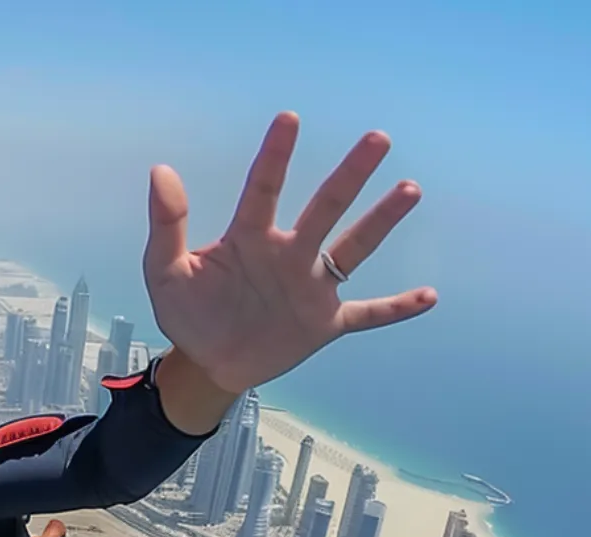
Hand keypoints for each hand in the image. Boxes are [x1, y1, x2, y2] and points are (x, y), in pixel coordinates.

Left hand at [143, 112, 436, 395]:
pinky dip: (396, 308)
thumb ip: (167, 225)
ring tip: (409, 189)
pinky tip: (429, 296)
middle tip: (377, 139)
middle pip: (325, 207)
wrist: (207, 363)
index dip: (274, 156)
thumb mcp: (165, 271)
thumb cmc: (188, 312)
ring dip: (380, 221)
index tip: (289, 119)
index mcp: (249, 239)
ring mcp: (310, 287)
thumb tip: (161, 170)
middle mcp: (288, 255)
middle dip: (350, 175)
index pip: (264, 190)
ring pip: (353, 249)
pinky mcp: (324, 323)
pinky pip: (368, 314)